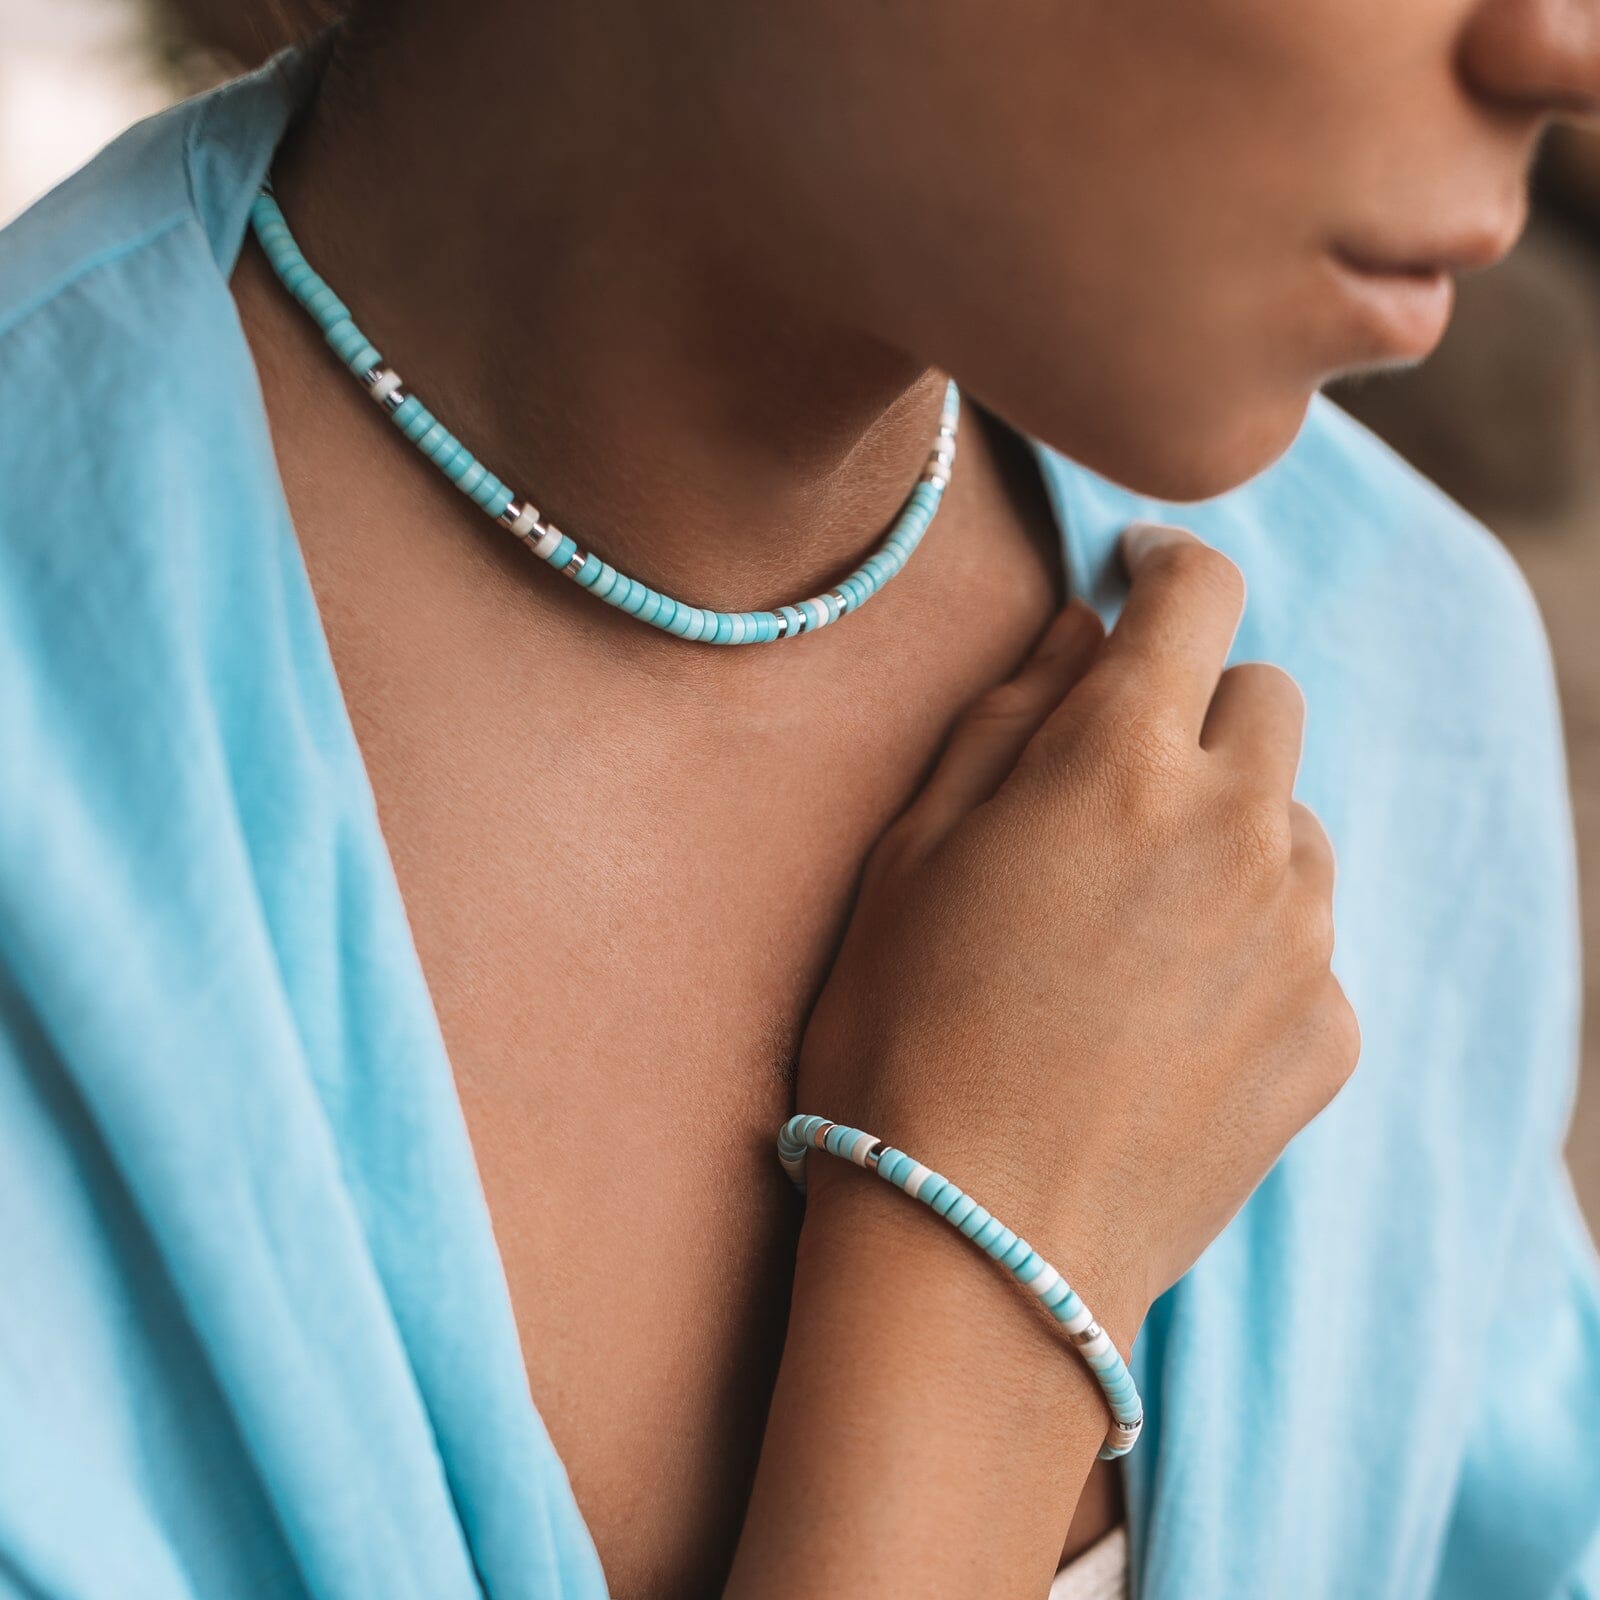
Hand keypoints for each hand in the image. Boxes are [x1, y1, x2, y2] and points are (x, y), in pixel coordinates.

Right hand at [796, 521, 1359, 1329]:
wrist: (975, 1246)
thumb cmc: (902, 1035)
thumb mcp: (909, 854)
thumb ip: (1006, 717)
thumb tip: (1084, 632)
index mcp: (1121, 761)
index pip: (1194, 594)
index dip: (1166, 565)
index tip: (1142, 573)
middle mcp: (1237, 829)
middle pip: (1266, 699)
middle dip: (1196, 709)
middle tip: (1112, 781)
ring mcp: (1299, 937)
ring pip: (1294, 822)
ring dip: (1230, 829)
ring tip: (1131, 919)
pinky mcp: (1326, 1034)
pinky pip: (1308, 941)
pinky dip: (1252, 943)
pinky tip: (1166, 1013)